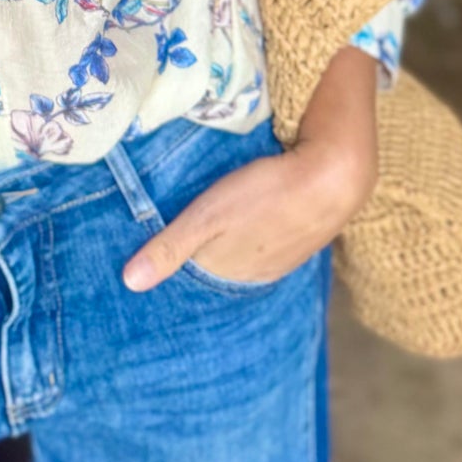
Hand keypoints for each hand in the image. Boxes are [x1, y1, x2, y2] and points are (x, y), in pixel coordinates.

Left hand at [121, 45, 380, 291]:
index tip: (148, 256)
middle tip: (173, 237)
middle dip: (197, 257)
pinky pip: (265, 241)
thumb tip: (129, 284)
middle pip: (218, 267)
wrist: (333, 177)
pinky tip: (248, 216)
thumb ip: (170, 248)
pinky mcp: (299, 235)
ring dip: (227, 243)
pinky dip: (251, 232)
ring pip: (242, 253)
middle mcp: (256, 273)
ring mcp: (282, 256)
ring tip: (208, 226)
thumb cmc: (265, 195)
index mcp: (231, 272)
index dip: (172, 265)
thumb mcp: (207, 216)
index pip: (192, 278)